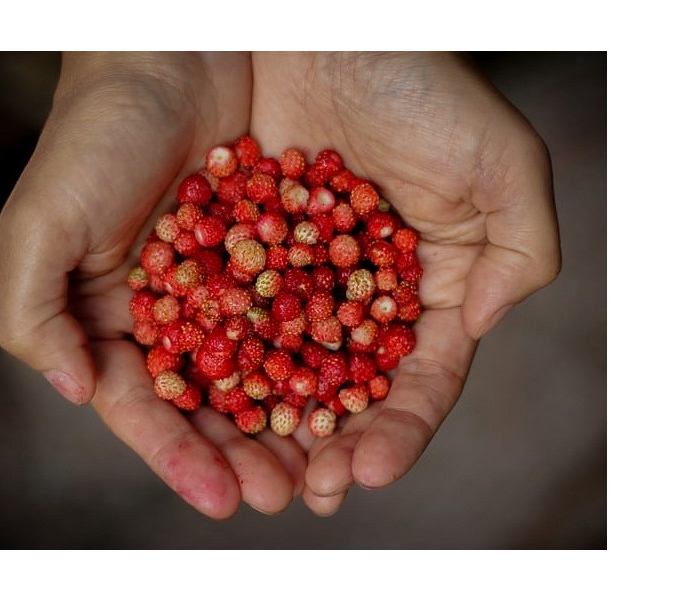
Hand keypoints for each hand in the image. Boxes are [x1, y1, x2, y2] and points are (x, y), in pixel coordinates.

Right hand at [0, 52, 305, 517]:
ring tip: (329, 466)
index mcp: (120, 323)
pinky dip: (332, 354)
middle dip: (250, 453)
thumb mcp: (41, 224)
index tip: (221, 499)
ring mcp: (240, 287)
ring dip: (297, 421)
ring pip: (273, 370)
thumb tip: (76, 395)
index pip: (151, 409)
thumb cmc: (93, 135)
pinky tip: (356, 389)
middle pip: (219, 403)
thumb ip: (36, 316)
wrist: (173, 53)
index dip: (181, 458)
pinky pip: (316, 313)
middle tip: (287, 495)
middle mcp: (183, 315)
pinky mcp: (291, 253)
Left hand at [250, 52, 560, 514]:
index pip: (417, 380)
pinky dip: (217, 365)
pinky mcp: (237, 257)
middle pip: (345, 390)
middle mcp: (358, 296)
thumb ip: (523, 252)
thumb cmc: (419, 86)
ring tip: (255, 478)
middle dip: (329, 445)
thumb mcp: (502, 163)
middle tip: (308, 490)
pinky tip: (204, 406)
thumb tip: (485, 324)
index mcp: (426, 290)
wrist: (320, 30)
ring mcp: (296, 280)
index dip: (398, 430)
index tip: (368, 468)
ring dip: (270, 428)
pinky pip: (224, 322)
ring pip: (281, 371)